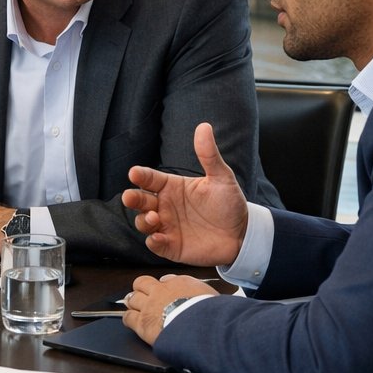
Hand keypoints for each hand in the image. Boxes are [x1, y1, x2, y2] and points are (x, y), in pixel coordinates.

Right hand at [121, 122, 248, 266]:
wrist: (243, 233)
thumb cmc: (229, 203)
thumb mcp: (221, 177)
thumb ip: (208, 155)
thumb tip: (204, 126)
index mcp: (172, 187)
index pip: (150, 179)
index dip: (140, 176)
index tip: (134, 173)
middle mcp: (165, 206)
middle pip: (140, 201)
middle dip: (132, 198)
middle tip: (130, 197)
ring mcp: (167, 226)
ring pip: (143, 222)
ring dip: (143, 220)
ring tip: (153, 218)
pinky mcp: (172, 246)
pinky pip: (156, 244)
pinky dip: (153, 242)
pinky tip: (157, 237)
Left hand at [122, 274, 218, 343]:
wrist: (199, 327)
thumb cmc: (208, 313)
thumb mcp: (209, 294)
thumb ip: (198, 289)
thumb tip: (194, 289)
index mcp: (178, 283)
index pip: (165, 279)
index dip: (162, 286)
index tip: (163, 291)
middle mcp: (161, 292)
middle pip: (142, 283)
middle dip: (141, 288)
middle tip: (143, 295)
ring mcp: (149, 307)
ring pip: (132, 298)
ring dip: (133, 303)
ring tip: (135, 307)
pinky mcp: (142, 323)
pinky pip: (128, 317)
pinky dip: (128, 318)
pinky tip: (131, 320)